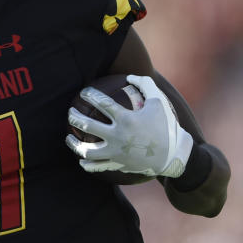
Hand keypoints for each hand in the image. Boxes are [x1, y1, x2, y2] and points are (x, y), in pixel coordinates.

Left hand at [65, 75, 192, 177]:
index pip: (102, 103)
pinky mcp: (118, 165)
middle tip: (70, 112)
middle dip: (74, 117)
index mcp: (127, 119)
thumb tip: (129, 76)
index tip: (84, 92)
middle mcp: (118, 136)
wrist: (174, 155)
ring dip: (74, 144)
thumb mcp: (159, 101)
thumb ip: (145, 84)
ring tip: (68, 138)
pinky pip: (97, 167)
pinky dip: (87, 164)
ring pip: (87, 150)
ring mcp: (117, 153)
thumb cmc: (166, 126)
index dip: (90, 95)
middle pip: (88, 125)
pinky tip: (81, 160)